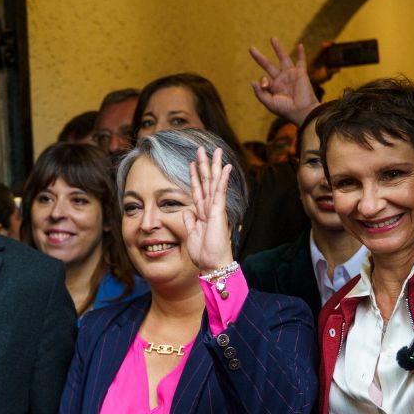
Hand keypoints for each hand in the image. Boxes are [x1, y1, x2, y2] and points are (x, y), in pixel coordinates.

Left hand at [183, 146, 234, 272]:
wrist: (212, 264)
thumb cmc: (204, 253)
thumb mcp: (192, 235)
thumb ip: (190, 221)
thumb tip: (187, 211)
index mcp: (203, 213)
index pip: (198, 190)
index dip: (194, 176)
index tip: (192, 163)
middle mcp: (210, 208)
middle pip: (207, 181)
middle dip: (204, 165)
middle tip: (203, 149)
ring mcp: (216, 209)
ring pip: (214, 182)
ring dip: (213, 166)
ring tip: (215, 151)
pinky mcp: (219, 212)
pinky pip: (220, 191)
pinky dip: (222, 179)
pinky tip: (225, 167)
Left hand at [249, 37, 319, 125]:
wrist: (303, 111)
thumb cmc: (286, 110)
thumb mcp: (270, 103)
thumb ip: (260, 93)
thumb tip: (253, 81)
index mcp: (273, 87)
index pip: (264, 78)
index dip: (263, 81)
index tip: (265, 85)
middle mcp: (281, 79)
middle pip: (268, 65)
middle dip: (259, 57)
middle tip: (251, 48)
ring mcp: (291, 75)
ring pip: (283, 58)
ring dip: (278, 48)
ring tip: (272, 38)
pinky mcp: (301, 73)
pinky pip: (301, 61)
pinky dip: (301, 54)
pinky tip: (300, 45)